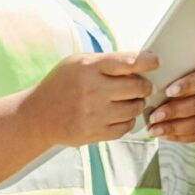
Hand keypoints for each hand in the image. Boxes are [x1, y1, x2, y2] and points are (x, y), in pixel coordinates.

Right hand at [24, 51, 158, 147]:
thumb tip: (138, 62)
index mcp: (89, 68)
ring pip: (134, 108)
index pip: (127, 62)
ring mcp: (94, 114)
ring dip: (137, 104)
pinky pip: (126, 127)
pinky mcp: (95, 133)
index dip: (146, 61)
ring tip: (130, 100)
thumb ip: (106, 62)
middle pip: (137, 87)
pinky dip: (128, 121)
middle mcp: (93, 90)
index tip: (155, 61)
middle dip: (145, 86)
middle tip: (143, 86)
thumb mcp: (77, 63)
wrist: (38, 116)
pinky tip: (120, 115)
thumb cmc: (61, 85)